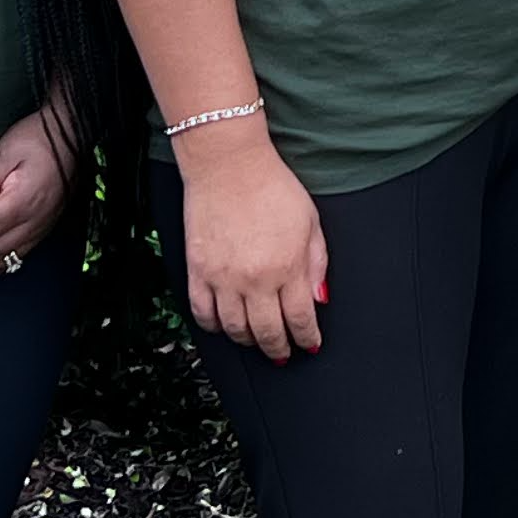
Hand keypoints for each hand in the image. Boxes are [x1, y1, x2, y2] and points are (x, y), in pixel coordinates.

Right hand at [180, 127, 328, 360]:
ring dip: (249, 340)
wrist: (229, 164)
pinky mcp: (197, 271)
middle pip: (268, 332)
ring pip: (234, 329)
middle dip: (279, 348)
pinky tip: (224, 325)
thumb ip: (317, 264)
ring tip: (257, 340)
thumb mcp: (311, 222)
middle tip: (284, 353)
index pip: (300, 319)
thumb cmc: (272, 187)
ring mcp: (223, 278)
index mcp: (288, 267)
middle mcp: (255, 279)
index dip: (307, 338)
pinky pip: (202, 313)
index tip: (310, 343)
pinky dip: (214, 326)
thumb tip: (320, 299)